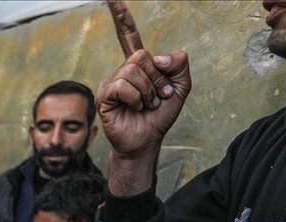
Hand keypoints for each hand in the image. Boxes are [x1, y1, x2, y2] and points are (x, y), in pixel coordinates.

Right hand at [97, 0, 190, 195]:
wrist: (147, 140)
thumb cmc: (160, 116)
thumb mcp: (181, 88)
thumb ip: (180, 66)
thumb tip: (159, 57)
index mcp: (137, 65)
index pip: (128, 35)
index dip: (121, 16)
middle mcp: (121, 71)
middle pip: (141, 56)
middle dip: (157, 78)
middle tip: (158, 97)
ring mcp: (110, 83)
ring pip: (133, 71)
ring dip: (148, 91)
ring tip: (146, 105)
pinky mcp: (104, 96)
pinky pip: (123, 86)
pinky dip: (136, 98)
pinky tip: (134, 108)